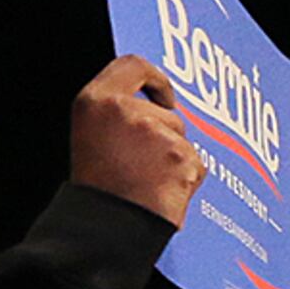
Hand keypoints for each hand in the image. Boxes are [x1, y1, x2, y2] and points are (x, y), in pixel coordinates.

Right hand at [67, 56, 209, 227]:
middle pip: (167, 113)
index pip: (134, 65)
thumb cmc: (101, 187)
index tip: (165, 96)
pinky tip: (162, 191)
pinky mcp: (180, 155)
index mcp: (96, 100)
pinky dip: (186, 179)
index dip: (155, 79)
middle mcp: (125, 110)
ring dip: (175, 160)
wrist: (109, 224)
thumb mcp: (94, 135)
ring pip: (183, 140)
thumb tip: (158, 104)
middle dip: (166, 139)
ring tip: (147, 182)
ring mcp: (155, 131)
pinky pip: (195, 164)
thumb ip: (119, 113)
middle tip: (145, 165)